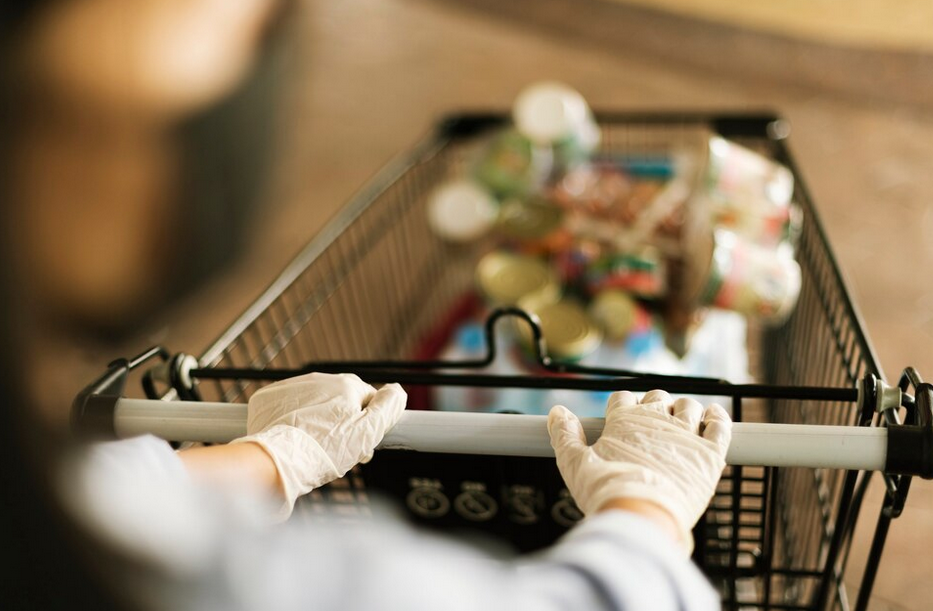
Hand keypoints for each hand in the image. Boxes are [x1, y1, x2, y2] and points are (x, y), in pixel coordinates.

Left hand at [231, 373, 406, 518]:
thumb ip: (387, 408)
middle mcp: (319, 379)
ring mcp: (291, 386)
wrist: (277, 461)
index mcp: (346, 385)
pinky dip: (291, 419)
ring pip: (314, 402)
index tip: (359, 444)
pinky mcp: (268, 398)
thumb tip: (397, 390)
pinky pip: (287, 405)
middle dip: (342, 421)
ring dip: (317, 419)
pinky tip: (293, 438)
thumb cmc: (324, 450)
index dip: (367, 422)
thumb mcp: (367, 433)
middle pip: (340, 400)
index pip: (368, 399)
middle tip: (337, 450)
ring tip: (313, 446)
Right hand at [547, 390, 730, 554]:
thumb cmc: (606, 494)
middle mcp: (656, 420)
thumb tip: (557, 412)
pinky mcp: (710, 454)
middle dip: (653, 407)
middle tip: (650, 429)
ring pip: (689, 407)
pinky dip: (717, 417)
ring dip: (684, 410)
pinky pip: (719, 424)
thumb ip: (564, 436)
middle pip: (657, 398)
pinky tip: (713, 417)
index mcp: (624, 420)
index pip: (623, 399)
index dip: (621, 409)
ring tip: (680, 425)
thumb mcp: (573, 464)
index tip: (620, 423)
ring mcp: (686, 435)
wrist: (642, 519)